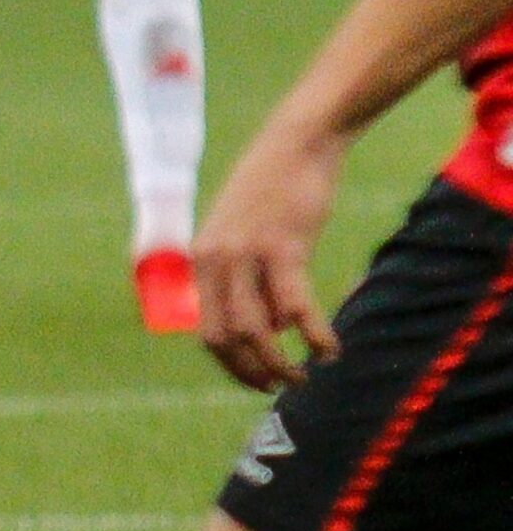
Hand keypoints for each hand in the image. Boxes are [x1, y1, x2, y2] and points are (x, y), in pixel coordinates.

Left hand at [193, 117, 344, 391]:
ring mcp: (245, 254)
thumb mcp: (246, 236)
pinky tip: (329, 349)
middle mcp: (215, 260)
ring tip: (305, 375)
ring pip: (256, 329)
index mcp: (201, 260)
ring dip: (279, 363)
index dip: (230, 365)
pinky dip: (313, 336)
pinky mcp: (283, 247)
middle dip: (252, 371)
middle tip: (281, 386)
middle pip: (225, 337)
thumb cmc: (276, 191)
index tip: (255, 381)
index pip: (206, 330)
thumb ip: (251, 281)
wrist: (296, 143)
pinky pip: (296, 307)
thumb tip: (273, 330)